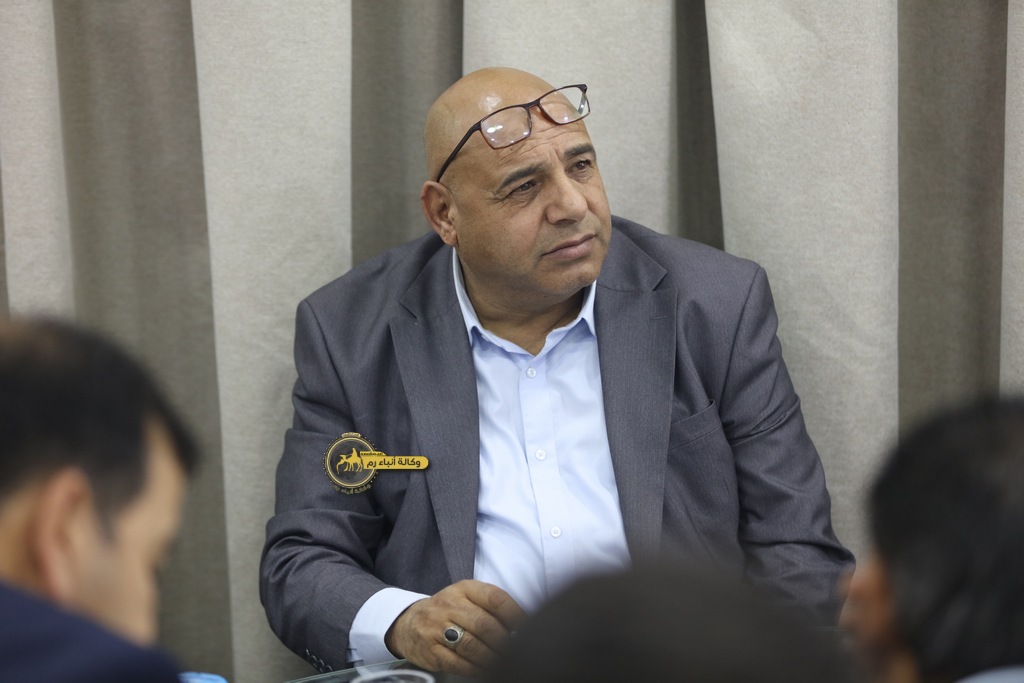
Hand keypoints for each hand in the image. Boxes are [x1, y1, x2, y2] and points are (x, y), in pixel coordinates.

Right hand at [384, 580, 525, 676]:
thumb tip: (521, 625)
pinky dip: (475, 669)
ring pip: (471, 645)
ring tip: (504, 662)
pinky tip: (485, 670)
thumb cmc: (448, 611)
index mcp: (464, 589)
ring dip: (492, 657)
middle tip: (516, 651)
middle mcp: (449, 605)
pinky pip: (457, 662)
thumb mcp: (466, 597)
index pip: (494, 598)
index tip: (527, 627)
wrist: (408, 622)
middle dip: (504, 641)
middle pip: (484, 624)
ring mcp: (437, 627)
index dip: (515, 614)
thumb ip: (491, 607)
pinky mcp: (430, 649)